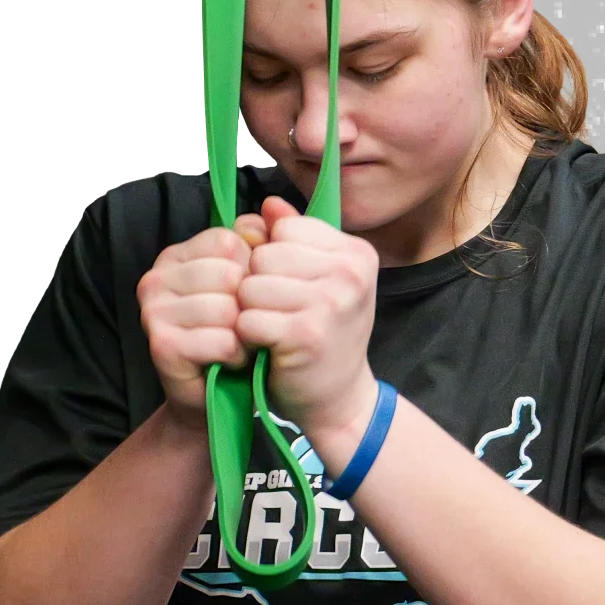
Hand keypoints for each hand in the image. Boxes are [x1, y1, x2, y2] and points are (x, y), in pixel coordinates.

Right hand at [136, 213, 270, 429]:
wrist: (218, 394)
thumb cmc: (238, 333)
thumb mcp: (252, 282)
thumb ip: (262, 242)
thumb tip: (275, 207)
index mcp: (179, 254)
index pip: (231, 240)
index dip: (254, 271)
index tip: (251, 296)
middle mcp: (157, 277)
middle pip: (229, 273)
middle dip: (250, 304)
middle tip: (246, 326)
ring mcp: (153, 311)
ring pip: (227, 307)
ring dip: (246, 332)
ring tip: (240, 344)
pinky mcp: (161, 344)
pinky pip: (222, 340)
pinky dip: (237, 355)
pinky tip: (231, 362)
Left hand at [234, 195, 380, 440]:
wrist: (341, 398)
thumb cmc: (325, 336)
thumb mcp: (319, 281)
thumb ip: (293, 240)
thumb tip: (266, 206)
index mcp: (356, 253)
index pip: (286, 227)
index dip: (273, 255)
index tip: (288, 284)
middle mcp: (350, 272)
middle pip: (264, 253)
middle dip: (257, 283)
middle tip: (278, 311)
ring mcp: (331, 302)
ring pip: (251, 285)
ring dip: (250, 310)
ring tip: (272, 328)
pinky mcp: (306, 333)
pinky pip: (248, 318)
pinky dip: (249, 336)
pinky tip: (267, 346)